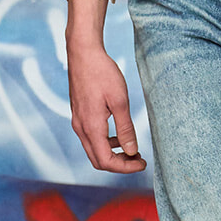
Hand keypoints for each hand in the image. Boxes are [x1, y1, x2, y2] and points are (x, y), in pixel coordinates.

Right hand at [65, 0, 145, 173]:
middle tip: (139, 160)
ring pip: (94, 150)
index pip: (106, 161)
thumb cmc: (102, 72)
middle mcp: (81, 128)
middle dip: (119, 165)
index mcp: (91, 127)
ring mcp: (78, 122)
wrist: (83, 52)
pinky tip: (121, 134)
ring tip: (133, 149)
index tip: (142, 163)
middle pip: (98, 161)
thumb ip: (126, 128)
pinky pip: (91, 138)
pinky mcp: (79, 115)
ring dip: (113, 154)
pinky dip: (107, 143)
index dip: (125, 168)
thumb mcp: (120, 100)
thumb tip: (132, 152)